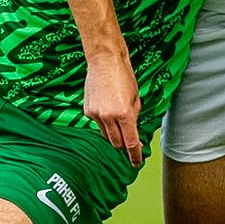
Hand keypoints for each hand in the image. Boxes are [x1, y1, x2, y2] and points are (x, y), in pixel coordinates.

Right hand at [84, 49, 143, 165]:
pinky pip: (98, 124)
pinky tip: (107, 108)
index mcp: (125, 114)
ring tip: (118, 120)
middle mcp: (109, 117)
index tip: (136, 162)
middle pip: (116, 143)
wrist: (105, 61)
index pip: (130, 143)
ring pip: (106, 135)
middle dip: (124, 145)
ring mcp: (96, 114)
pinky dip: (104, 121)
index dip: (134, 155)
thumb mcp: (136, 98)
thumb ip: (134, 117)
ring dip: (113, 133)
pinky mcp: (88, 110)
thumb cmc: (124, 76)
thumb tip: (133, 133)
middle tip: (130, 142)